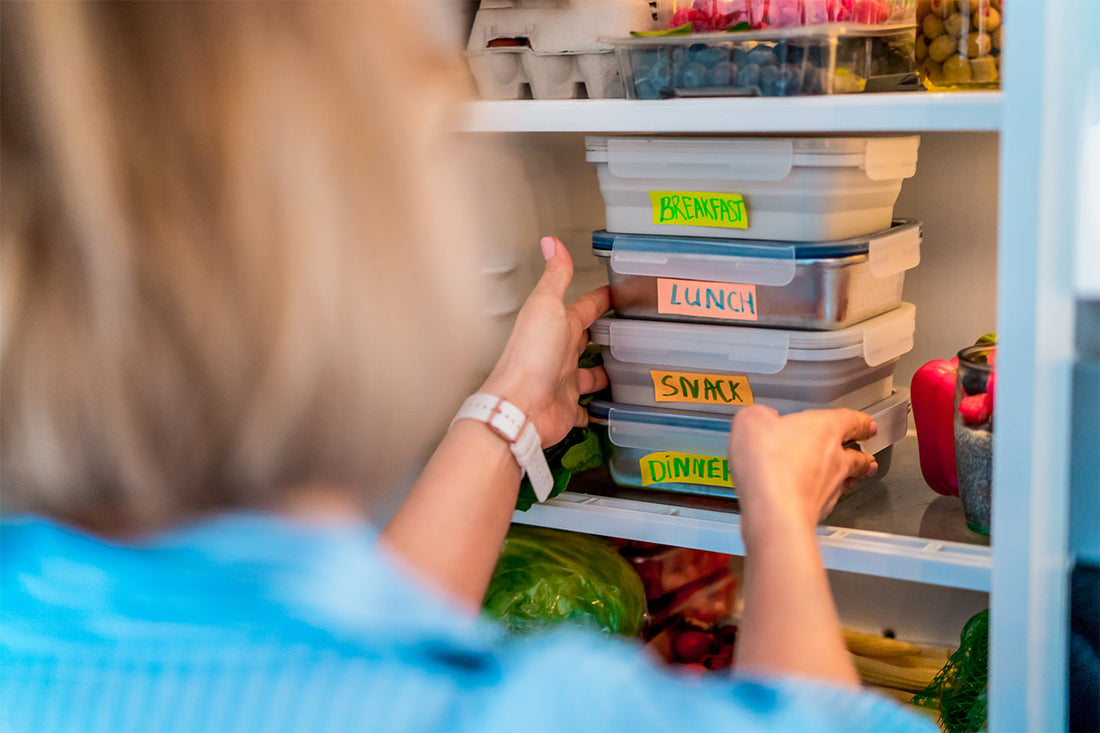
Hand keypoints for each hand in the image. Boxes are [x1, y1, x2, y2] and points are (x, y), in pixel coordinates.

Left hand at [479, 236, 610, 447]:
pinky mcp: (568, 408)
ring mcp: (564, 382)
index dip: (600, 300)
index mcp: (555, 327)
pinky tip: (607, 405)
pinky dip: (596, 407)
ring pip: (588, 375)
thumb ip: (555, 277)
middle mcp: (558, 354)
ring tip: (622, 367)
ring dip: (602, 371)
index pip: (583, 309)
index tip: (615, 292)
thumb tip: (552, 242)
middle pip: (584, 341)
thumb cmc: (530, 357)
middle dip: (602, 334)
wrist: (520, 406)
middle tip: (624, 328)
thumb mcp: (546, 307)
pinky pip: (586, 408)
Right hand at [728, 406, 877, 542]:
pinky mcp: (819, 512)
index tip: (866, 425)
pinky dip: (822, 499)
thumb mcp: (752, 421)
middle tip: (866, 458)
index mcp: (825, 428)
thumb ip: (759, 416)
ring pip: (847, 481)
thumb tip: (760, 418)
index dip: (860, 422)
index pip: (852, 421)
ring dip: (847, 479)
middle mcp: (835, 459)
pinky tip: (812, 499)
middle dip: (862, 456)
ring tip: (849, 479)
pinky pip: (827, 502)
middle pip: (858, 457)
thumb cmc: (769, 461)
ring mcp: (830, 488)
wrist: (774, 509)